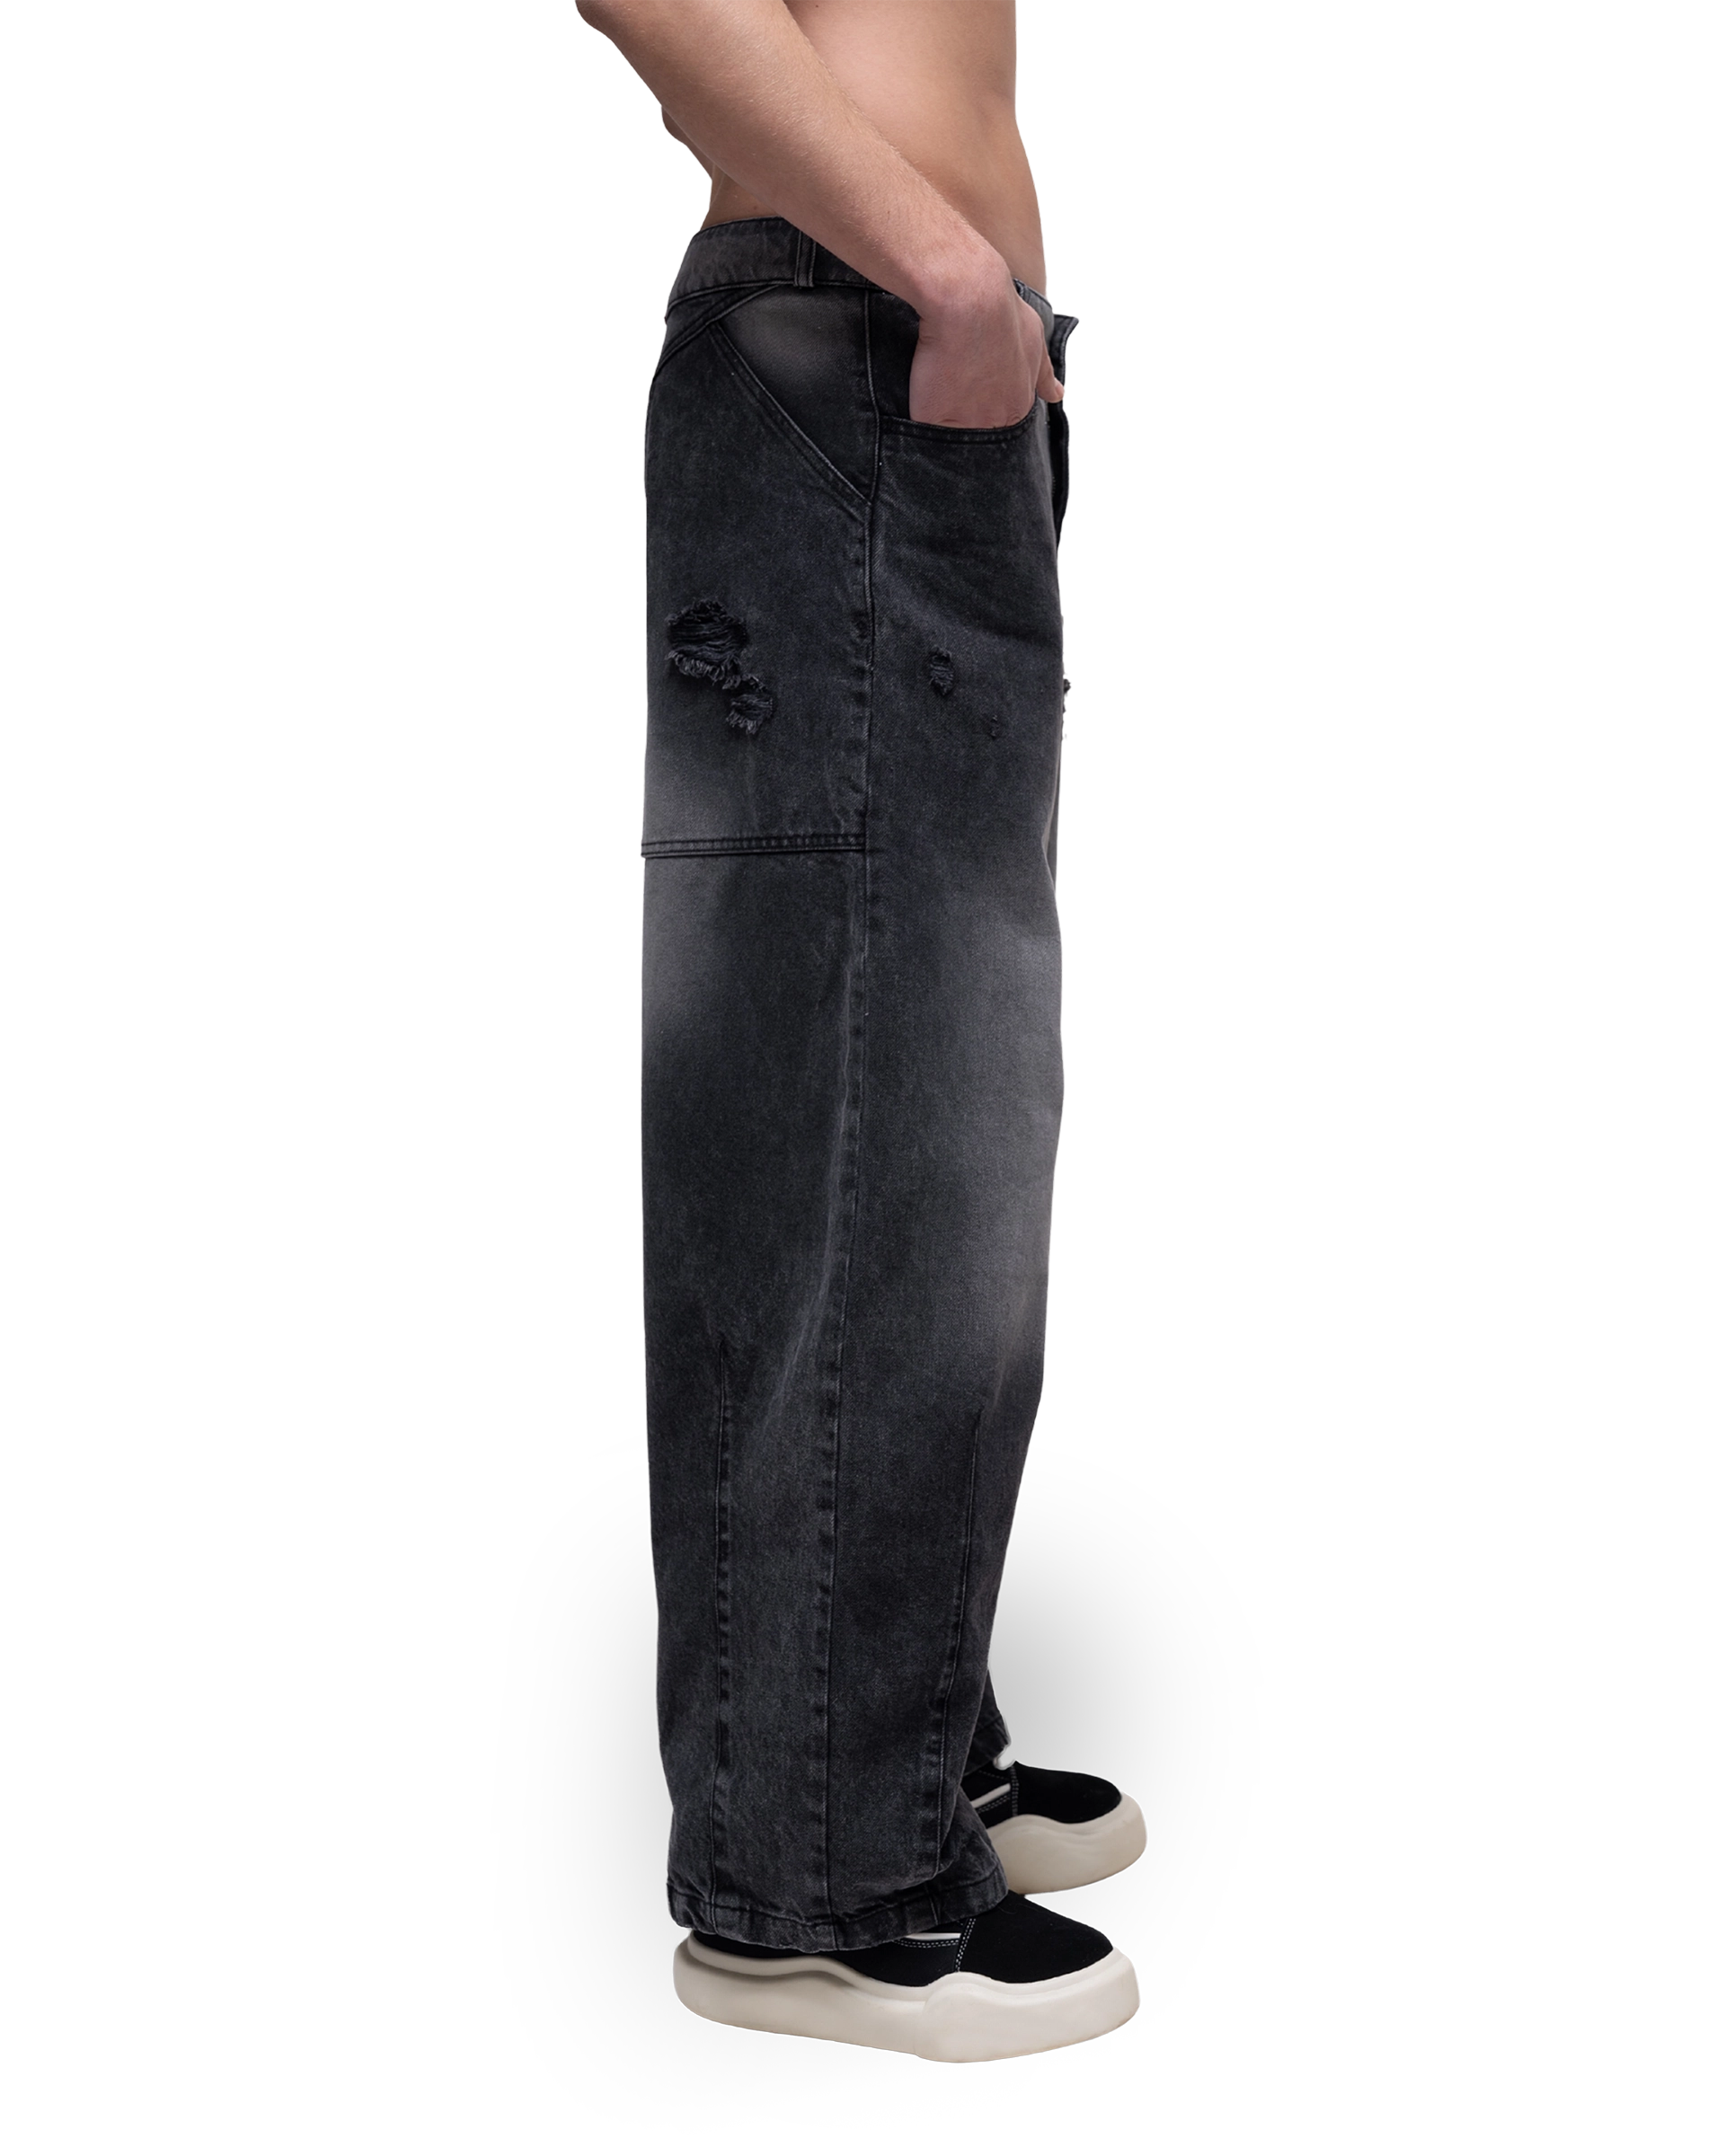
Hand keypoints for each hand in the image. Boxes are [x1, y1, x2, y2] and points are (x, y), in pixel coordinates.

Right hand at [908, 274, 1063, 428]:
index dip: (987, 407)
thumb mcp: (1035, 339)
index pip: (1003, 424)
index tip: (976, 391)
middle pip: (979, 434)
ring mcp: (964, 423)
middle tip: (957, 389)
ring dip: (946, 425)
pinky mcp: (933, 418)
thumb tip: (1057, 394)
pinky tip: (922, 397)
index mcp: (1018, 406)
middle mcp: (995, 421)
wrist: (970, 299)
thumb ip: (1044, 373)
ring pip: (953, 438)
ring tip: (939, 389)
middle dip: (969, 420)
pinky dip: (922, 420)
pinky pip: (926, 430)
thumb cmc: (1004, 313)